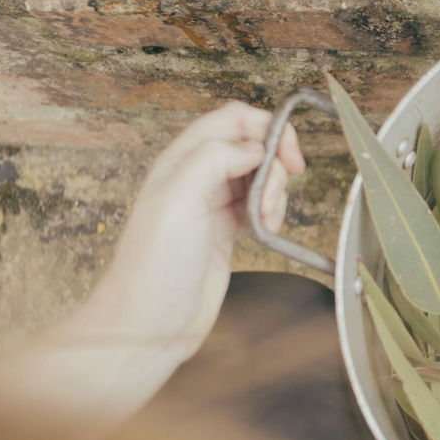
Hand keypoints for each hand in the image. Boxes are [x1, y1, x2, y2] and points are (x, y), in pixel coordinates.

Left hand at [90, 102, 303, 361]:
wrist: (152, 320)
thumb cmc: (155, 263)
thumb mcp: (180, 197)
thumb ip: (215, 158)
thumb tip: (255, 147)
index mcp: (182, 160)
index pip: (233, 119)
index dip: (266, 128)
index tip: (288, 156)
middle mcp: (198, 177)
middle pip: (253, 146)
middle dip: (275, 166)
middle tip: (275, 196)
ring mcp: (213, 205)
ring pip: (260, 177)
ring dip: (275, 193)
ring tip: (265, 221)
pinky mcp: (226, 231)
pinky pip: (260, 206)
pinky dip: (272, 213)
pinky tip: (264, 231)